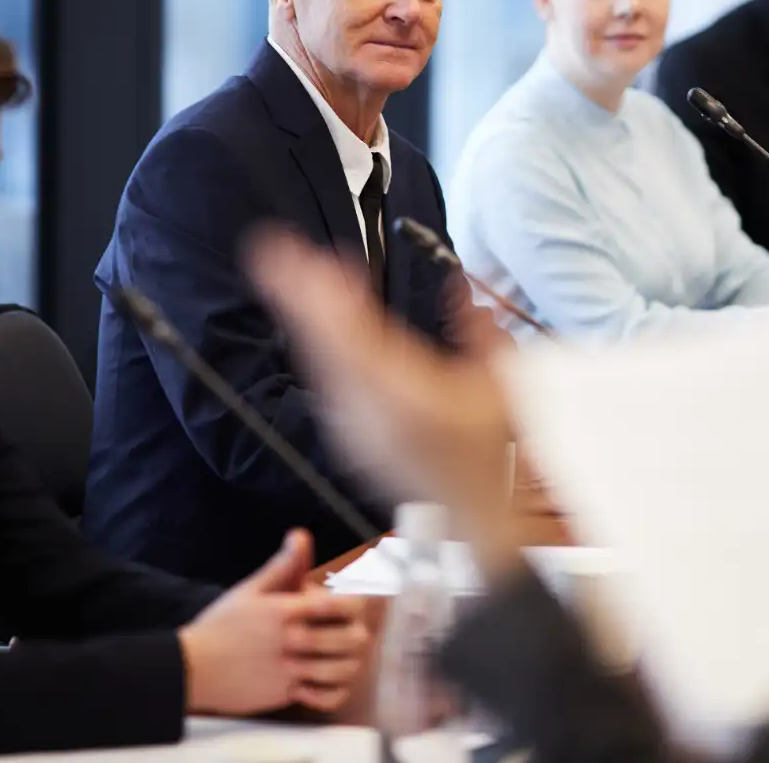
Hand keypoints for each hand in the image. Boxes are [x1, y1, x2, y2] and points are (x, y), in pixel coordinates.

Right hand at [180, 530, 370, 715]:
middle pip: (350, 639)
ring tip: (346, 657)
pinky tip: (329, 681)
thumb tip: (301, 534)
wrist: (191, 668)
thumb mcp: (249, 591)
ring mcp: (288, 670)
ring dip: (350, 663)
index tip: (354, 605)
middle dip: (358, 635)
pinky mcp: (283, 694)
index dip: (356, 604)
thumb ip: (282, 565)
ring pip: (342, 670)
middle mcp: (290, 640)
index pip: (340, 605)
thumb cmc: (221, 626)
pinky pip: (325, 698)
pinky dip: (335, 692)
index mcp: (284, 610)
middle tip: (355, 633)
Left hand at [245, 229, 522, 547]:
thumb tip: (458, 282)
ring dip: (307, 315)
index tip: (311, 262)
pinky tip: (318, 317)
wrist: (473, 518)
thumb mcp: (496, 388)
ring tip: (294, 273)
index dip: (326, 298)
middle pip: (324, 344)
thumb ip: (478, 332)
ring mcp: (356, 427)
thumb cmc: (488, 456)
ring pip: (320, 362)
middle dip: (298, 295)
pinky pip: (327, 382)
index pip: (356, 337)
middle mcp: (372, 411)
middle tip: (272, 250)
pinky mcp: (350, 437)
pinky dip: (320, 345)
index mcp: (408, 396)